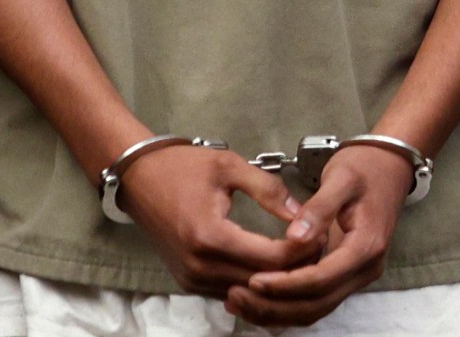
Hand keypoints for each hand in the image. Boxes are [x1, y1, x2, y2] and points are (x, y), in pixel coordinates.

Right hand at [118, 144, 323, 297]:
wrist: (138, 178)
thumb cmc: (181, 167)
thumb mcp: (228, 166)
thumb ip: (268, 190)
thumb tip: (302, 214)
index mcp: (210, 236)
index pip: (271, 259)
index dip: (302, 251)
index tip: (321, 234)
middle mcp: (199, 267)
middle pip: (264, 282)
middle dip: (295, 268)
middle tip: (319, 247)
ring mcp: (192, 279)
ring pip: (250, 292)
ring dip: (276, 279)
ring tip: (300, 255)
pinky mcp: (189, 283)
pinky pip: (232, 291)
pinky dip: (255, 282)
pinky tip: (272, 264)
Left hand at [226, 144, 412, 326]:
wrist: (388, 167)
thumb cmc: (364, 169)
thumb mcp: (341, 178)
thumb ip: (319, 208)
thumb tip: (294, 237)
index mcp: (365, 247)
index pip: (322, 278)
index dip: (287, 284)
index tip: (254, 280)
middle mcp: (364, 269)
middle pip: (318, 303)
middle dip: (276, 305)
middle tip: (236, 295)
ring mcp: (356, 275)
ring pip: (316, 308)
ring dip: (278, 311)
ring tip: (239, 300)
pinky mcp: (344, 275)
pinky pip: (316, 300)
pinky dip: (287, 304)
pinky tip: (258, 298)